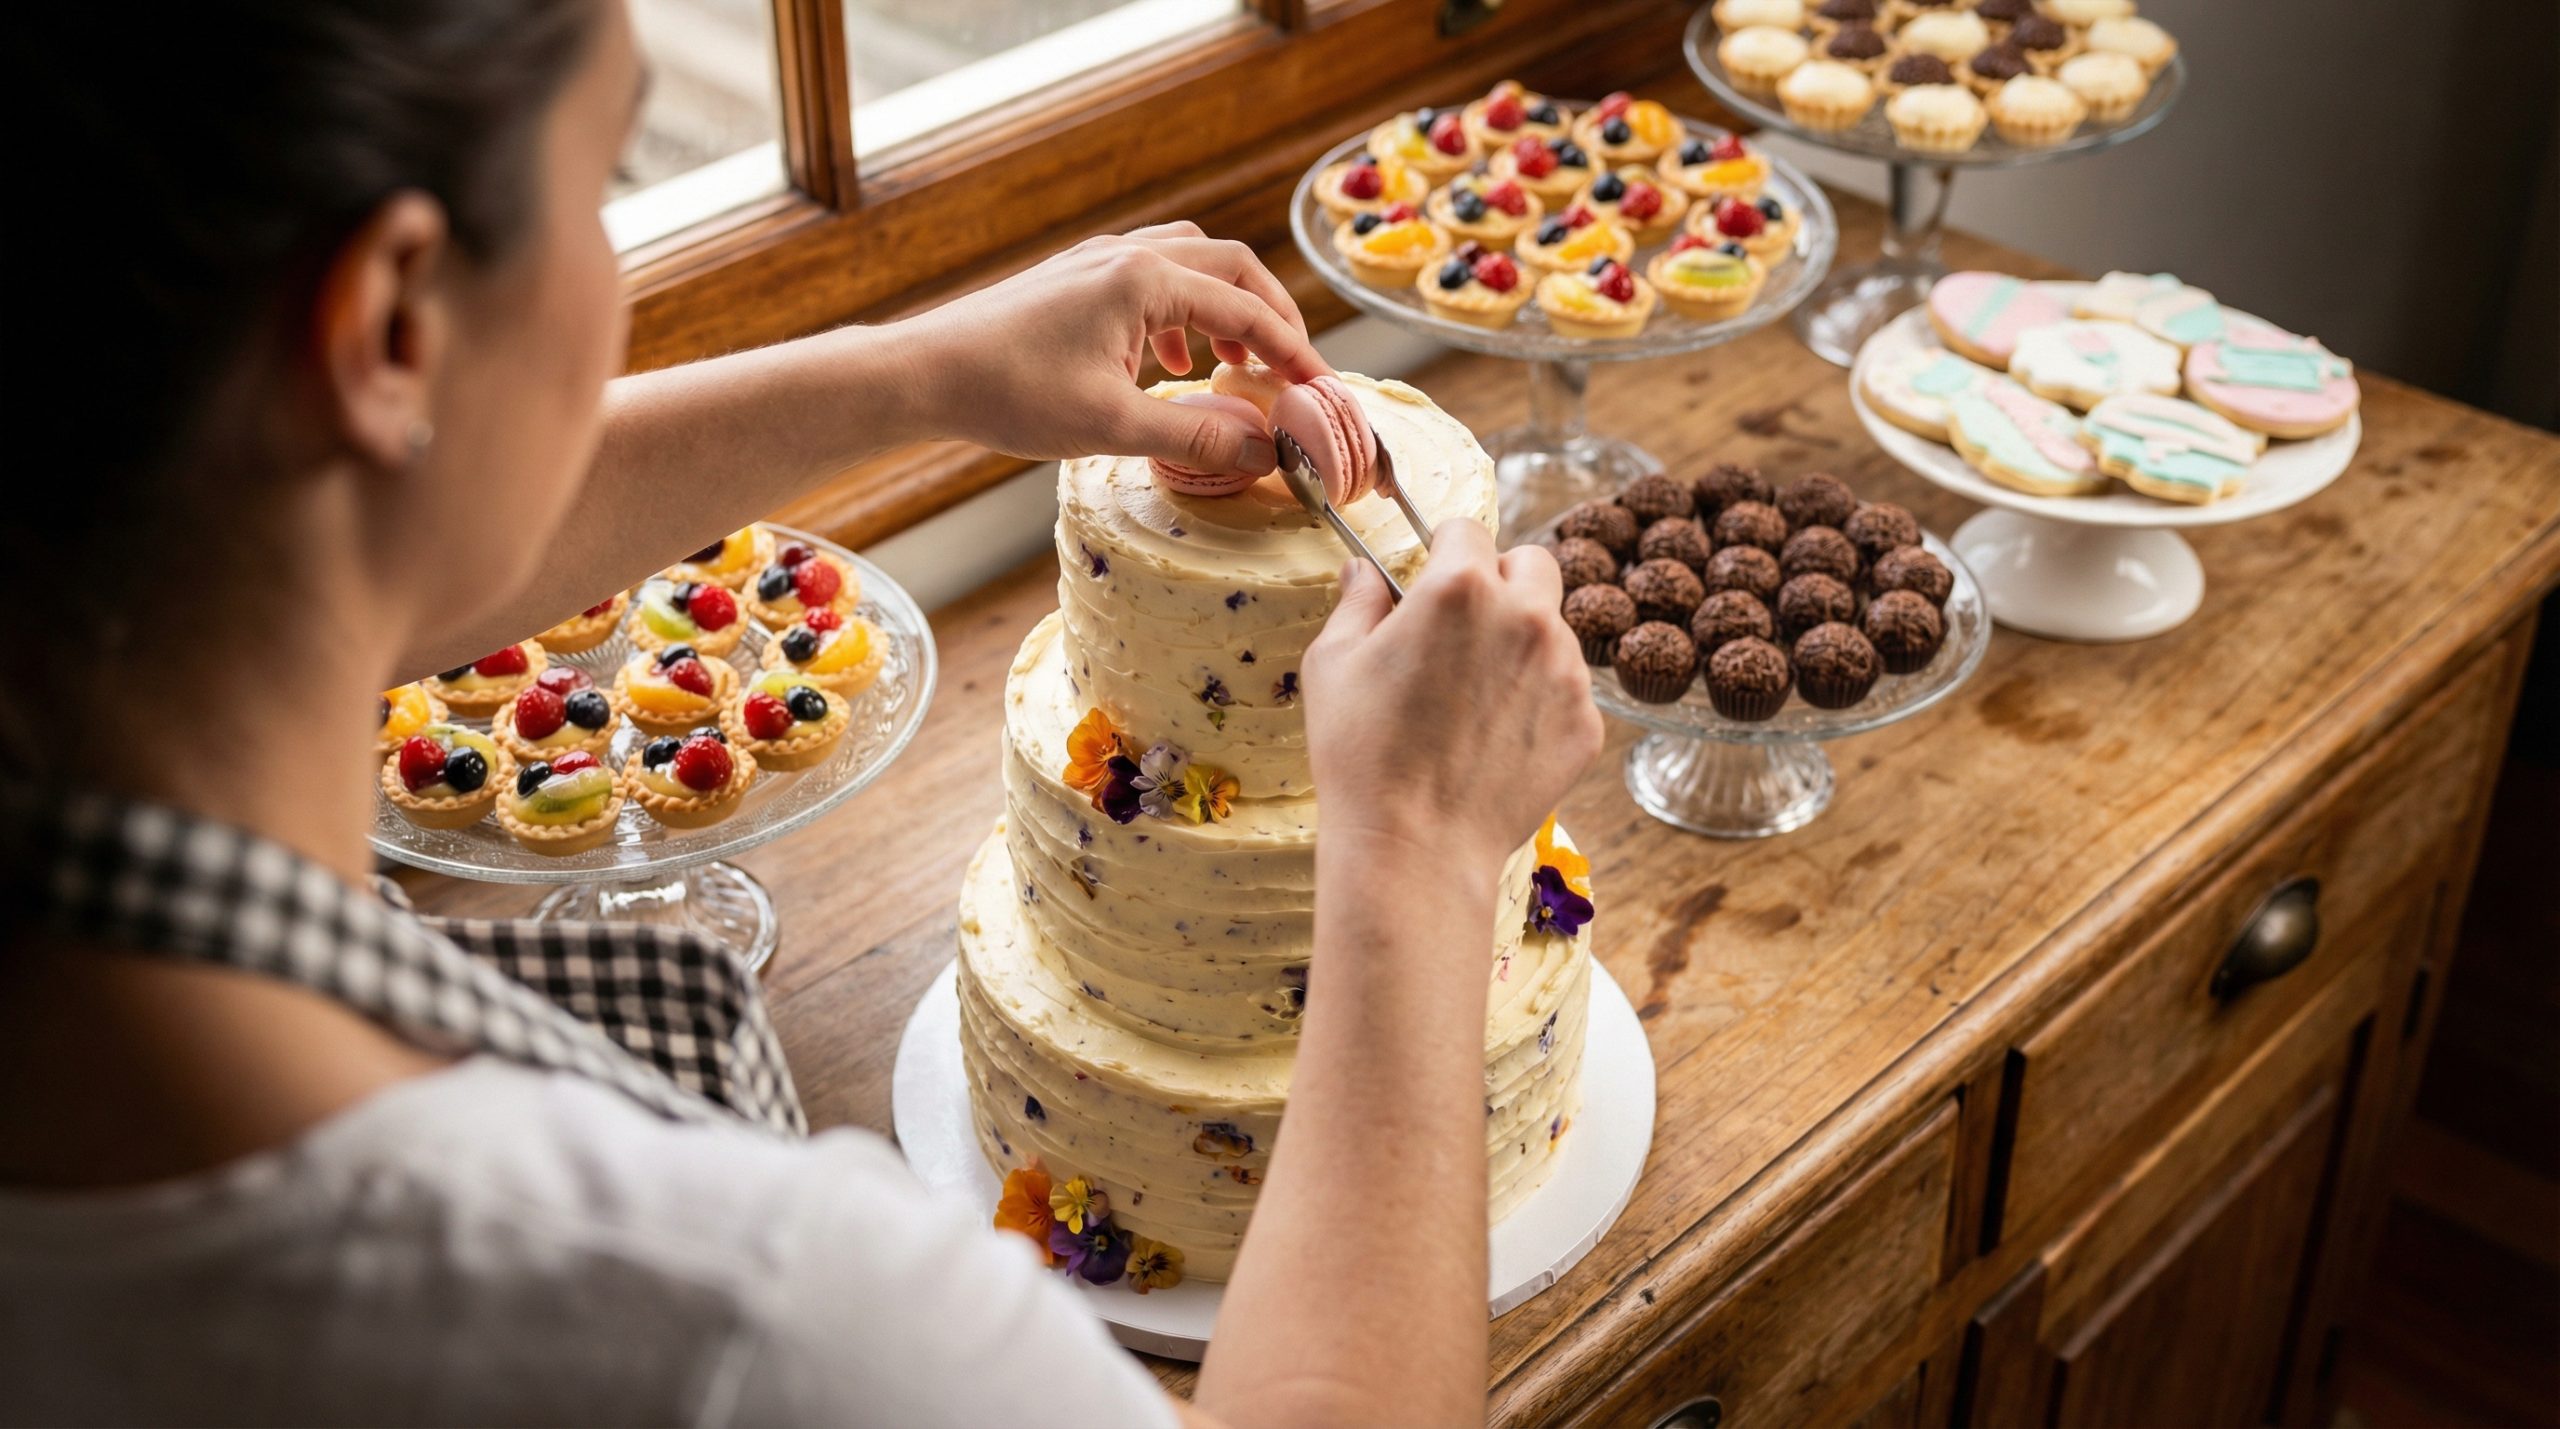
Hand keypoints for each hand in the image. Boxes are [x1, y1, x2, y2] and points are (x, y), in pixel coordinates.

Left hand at [897, 221, 1328, 477]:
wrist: (925, 372)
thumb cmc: (1009, 393)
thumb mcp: (1112, 426)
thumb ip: (1196, 437)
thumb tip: (1263, 450)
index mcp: (1145, 279)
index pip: (1247, 306)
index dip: (1293, 350)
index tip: (1321, 389)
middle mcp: (1127, 254)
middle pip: (1230, 266)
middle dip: (1270, 316)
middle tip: (1291, 368)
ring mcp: (1098, 261)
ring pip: (1191, 263)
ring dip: (1225, 307)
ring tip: (1231, 363)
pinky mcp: (1075, 278)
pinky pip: (1151, 276)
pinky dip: (1181, 311)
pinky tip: (1167, 362)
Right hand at [1301, 522, 1603, 876]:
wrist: (1414, 848)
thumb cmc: (1361, 754)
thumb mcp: (1332, 664)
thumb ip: (1356, 602)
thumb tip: (1363, 571)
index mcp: (1461, 588)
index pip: (1468, 530)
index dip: (1444, 553)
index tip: (1431, 581)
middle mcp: (1526, 616)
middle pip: (1532, 563)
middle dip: (1501, 581)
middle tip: (1464, 628)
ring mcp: (1566, 671)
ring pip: (1554, 627)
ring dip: (1522, 642)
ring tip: (1474, 698)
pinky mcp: (1586, 723)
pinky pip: (1567, 689)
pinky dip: (1539, 701)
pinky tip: (1495, 739)